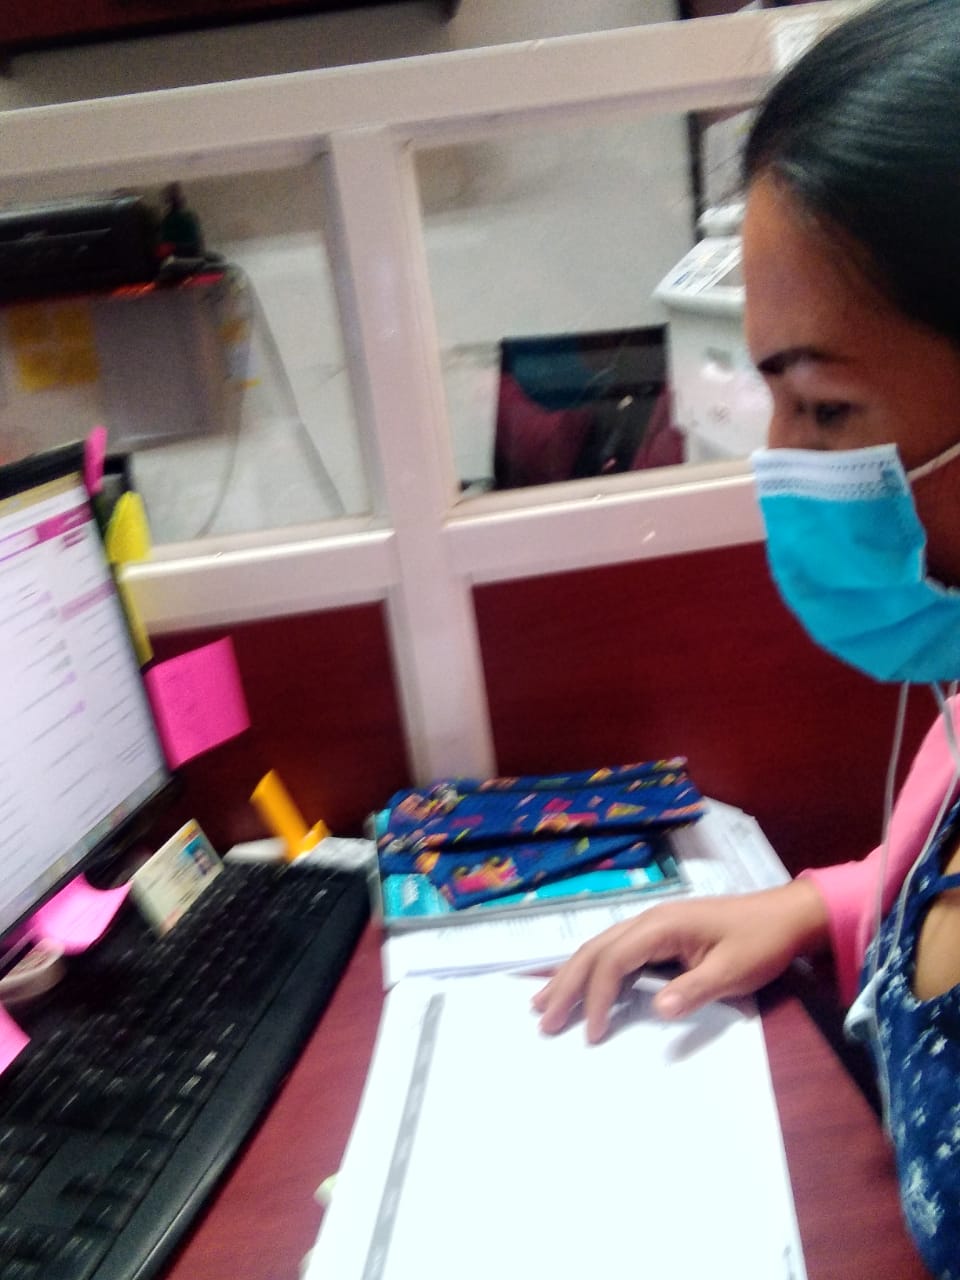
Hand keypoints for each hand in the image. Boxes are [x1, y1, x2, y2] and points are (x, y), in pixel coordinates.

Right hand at [532, 879, 828, 1041]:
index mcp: (661, 926)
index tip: (593, 1033)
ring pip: (599, 949)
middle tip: (542, 1020)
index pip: (614, 960)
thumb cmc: (760, 942)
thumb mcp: (733, 970)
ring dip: (571, 977)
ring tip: (543, 1003)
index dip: (599, 997)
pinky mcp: (659, 935)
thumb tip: (656, 1010)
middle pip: (595, 951)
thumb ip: (694, 989)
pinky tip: (581, 987)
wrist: (785, 917)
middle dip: (567, 985)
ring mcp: (652, 925)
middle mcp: (648, 920)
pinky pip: (615, 952)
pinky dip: (592, 971)